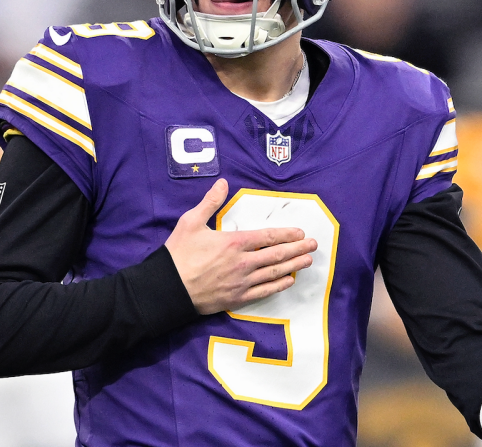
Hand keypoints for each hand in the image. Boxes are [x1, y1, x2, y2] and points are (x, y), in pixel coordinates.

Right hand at [164, 179, 317, 314]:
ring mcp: (242, 282)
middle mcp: (243, 263)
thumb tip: (222, 183)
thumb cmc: (178, 254)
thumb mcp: (191, 222)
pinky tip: (289, 281)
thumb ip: (210, 202)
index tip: (300, 232)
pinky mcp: (237, 298)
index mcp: (234, 242)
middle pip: (277, 255)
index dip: (287, 234)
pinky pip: (264, 292)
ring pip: (275, 273)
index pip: (268, 237)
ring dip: (294, 266)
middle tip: (313, 245)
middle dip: (297, 249)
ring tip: (307, 261)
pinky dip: (279, 285)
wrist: (168, 288)